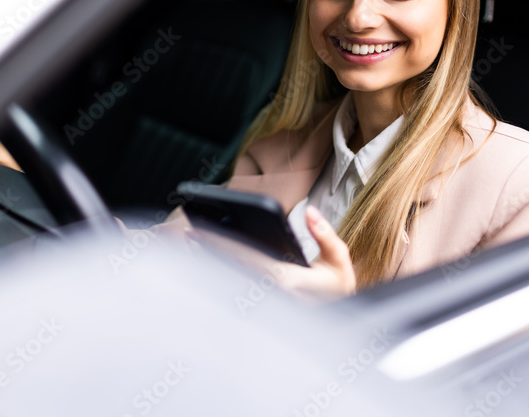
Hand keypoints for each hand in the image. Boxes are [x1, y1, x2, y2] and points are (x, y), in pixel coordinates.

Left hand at [188, 205, 355, 301]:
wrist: (340, 318)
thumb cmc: (337, 287)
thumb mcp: (339, 259)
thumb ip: (324, 233)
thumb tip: (309, 210)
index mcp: (287, 280)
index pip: (249, 259)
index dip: (225, 245)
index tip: (206, 232)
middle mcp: (271, 292)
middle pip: (233, 266)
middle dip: (211, 248)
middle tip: (189, 232)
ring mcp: (264, 299)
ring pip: (231, 277)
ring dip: (211, 260)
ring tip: (191, 242)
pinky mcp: (262, 302)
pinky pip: (236, 283)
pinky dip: (219, 270)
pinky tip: (205, 257)